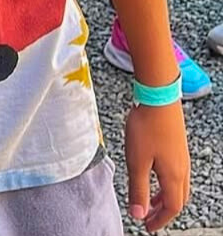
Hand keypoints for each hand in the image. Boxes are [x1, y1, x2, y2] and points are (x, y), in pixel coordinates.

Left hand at [125, 102, 189, 231]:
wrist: (158, 98)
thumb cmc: (146, 127)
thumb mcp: (137, 162)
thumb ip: (138, 189)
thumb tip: (138, 214)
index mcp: (174, 177)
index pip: (172, 208)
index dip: (159, 220)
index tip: (147, 227)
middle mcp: (182, 170)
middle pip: (177, 199)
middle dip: (163, 211)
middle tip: (147, 216)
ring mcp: (181, 157)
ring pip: (177, 186)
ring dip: (164, 196)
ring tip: (148, 198)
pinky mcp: (177, 146)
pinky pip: (175, 173)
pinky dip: (165, 182)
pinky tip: (152, 173)